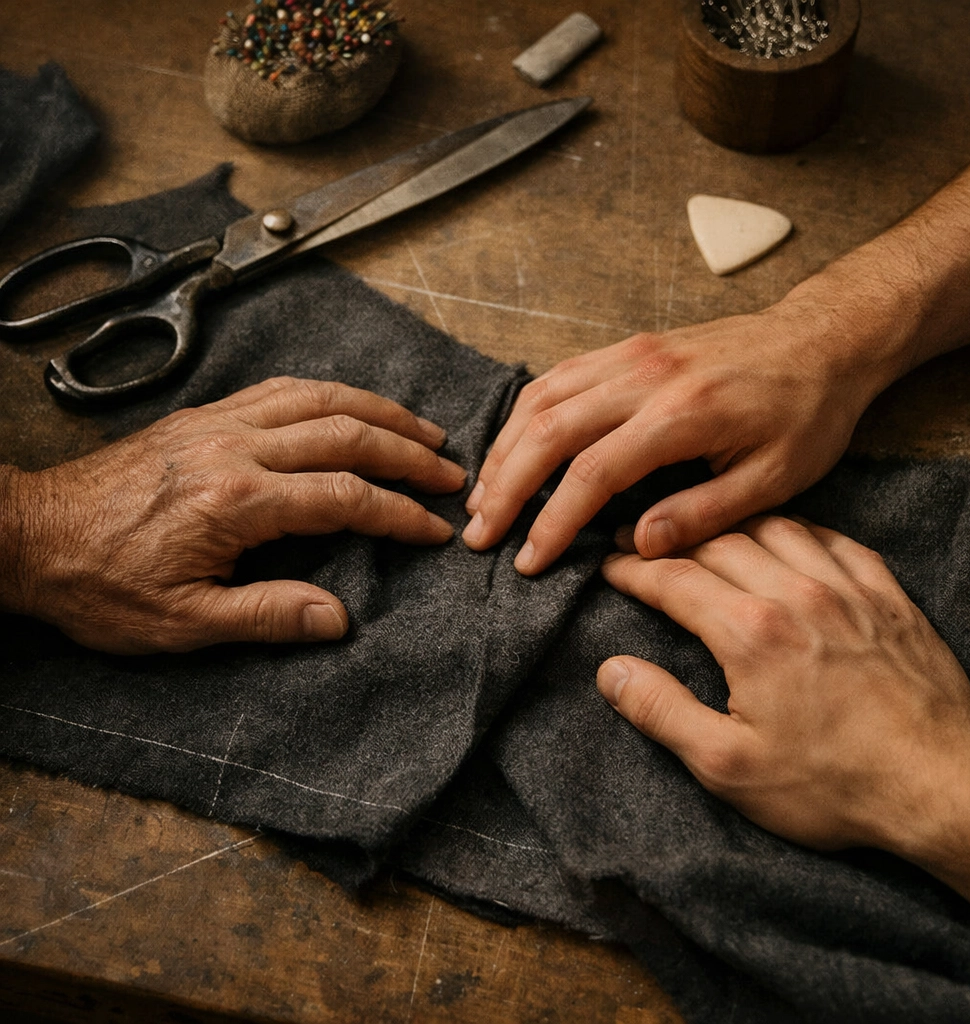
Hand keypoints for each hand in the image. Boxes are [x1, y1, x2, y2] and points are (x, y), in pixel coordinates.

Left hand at [0, 377, 465, 653]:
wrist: (28, 535)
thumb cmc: (100, 584)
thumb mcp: (182, 621)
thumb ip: (267, 616)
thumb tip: (338, 619)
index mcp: (235, 501)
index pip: (344, 498)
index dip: (398, 513)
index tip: (434, 529)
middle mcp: (234, 448)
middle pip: (344, 433)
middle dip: (407, 451)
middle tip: (450, 471)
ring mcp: (218, 424)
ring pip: (318, 398)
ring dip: (378, 411)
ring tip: (421, 429)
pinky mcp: (203, 417)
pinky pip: (281, 390)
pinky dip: (330, 394)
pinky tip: (350, 407)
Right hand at [461, 304, 893, 574]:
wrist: (822, 340)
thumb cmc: (806, 413)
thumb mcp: (775, 478)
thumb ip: (703, 514)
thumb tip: (636, 544)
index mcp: (683, 414)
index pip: (593, 473)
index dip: (552, 523)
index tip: (528, 562)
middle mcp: (646, 375)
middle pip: (548, 430)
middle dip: (506, 487)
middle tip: (479, 535)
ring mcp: (632, 354)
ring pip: (542, 398)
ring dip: (505, 449)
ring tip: (483, 497)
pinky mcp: (629, 346)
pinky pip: (559, 375)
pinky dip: (525, 414)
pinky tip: (512, 446)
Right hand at [597, 516, 969, 943]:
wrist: (940, 786)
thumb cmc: (831, 785)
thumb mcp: (727, 766)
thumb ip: (662, 711)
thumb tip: (611, 672)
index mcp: (750, 633)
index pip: (674, 579)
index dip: (633, 569)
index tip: (610, 566)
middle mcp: (795, 595)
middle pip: (718, 542)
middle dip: (672, 541)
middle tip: (644, 547)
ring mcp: (847, 589)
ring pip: (775, 529)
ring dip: (732, 527)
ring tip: (706, 535)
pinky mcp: (888, 597)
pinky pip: (836, 540)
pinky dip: (800, 530)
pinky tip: (787, 539)